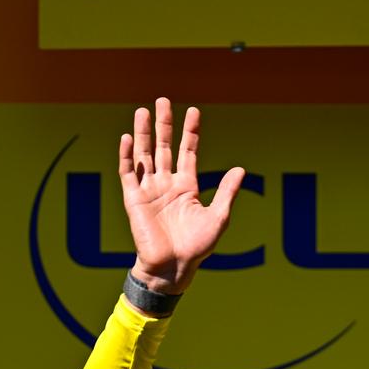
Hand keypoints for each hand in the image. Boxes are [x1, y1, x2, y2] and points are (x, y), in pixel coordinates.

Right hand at [119, 97, 245, 295]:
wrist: (173, 267)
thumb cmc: (197, 247)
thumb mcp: (218, 217)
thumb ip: (226, 192)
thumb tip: (241, 169)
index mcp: (187, 187)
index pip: (188, 152)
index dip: (190, 132)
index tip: (194, 111)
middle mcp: (167, 184)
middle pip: (163, 147)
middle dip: (164, 124)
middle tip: (163, 101)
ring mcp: (149, 190)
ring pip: (144, 154)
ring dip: (144, 133)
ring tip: (143, 111)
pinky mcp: (134, 200)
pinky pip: (128, 173)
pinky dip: (127, 156)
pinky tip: (129, 137)